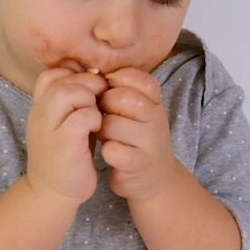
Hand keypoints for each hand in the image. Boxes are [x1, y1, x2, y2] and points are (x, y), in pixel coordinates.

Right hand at [24, 68, 109, 203]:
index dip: (73, 75)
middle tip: (100, 99)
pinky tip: (97, 129)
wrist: (52, 194)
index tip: (89, 89)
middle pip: (60, 79)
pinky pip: (81, 117)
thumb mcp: (64, 124)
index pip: (50, 73)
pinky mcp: (64, 145)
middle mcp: (39, 115)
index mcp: (39, 107)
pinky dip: (94, 118)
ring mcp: (49, 129)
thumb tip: (94, 77)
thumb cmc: (65, 157)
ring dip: (89, 99)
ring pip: (68, 93)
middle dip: (87, 83)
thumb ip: (72, 102)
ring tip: (97, 113)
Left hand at [97, 68, 179, 200]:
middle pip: (121, 98)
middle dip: (103, 106)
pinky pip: (113, 150)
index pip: (136, 77)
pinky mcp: (138, 164)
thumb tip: (94, 71)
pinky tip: (108, 153)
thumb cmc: (137, 138)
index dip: (115, 82)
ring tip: (103, 136)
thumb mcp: (138, 110)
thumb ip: (123, 90)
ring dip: (101, 131)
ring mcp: (149, 142)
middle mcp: (156, 118)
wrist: (154, 179)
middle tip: (101, 116)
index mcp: (154, 101)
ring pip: (112, 124)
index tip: (107, 93)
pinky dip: (106, 151)